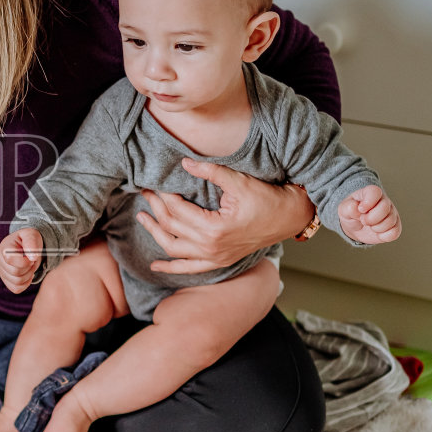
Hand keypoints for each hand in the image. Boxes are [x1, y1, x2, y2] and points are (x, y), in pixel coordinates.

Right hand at [0, 228, 42, 292]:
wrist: (26, 245)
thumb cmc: (28, 239)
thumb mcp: (31, 234)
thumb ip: (31, 242)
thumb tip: (32, 257)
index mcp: (4, 248)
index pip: (11, 260)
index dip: (26, 260)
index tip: (31, 255)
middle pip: (16, 272)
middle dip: (29, 267)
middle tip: (32, 260)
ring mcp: (2, 272)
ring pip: (17, 282)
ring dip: (28, 275)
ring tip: (29, 266)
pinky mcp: (6, 281)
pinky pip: (17, 289)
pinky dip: (26, 283)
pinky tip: (27, 273)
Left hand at [138, 158, 313, 274]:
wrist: (289, 217)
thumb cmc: (267, 199)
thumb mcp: (239, 181)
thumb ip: (211, 172)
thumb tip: (184, 162)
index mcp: (214, 228)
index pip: (178, 211)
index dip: (164, 195)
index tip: (156, 183)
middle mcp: (211, 247)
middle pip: (172, 228)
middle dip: (156, 209)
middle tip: (145, 193)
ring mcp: (215, 258)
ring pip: (174, 249)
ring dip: (156, 234)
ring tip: (143, 218)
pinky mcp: (219, 261)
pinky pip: (190, 268)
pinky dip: (171, 268)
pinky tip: (155, 266)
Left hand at [338, 185, 400, 243]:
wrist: (355, 227)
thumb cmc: (351, 214)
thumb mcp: (344, 209)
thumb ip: (348, 207)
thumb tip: (357, 208)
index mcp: (371, 193)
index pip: (375, 192)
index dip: (368, 202)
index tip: (360, 210)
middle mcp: (384, 201)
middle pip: (384, 207)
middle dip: (370, 218)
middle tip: (363, 220)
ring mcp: (392, 213)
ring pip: (390, 221)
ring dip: (376, 228)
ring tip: (369, 225)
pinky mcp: (395, 226)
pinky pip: (394, 233)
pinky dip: (383, 236)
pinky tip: (377, 232)